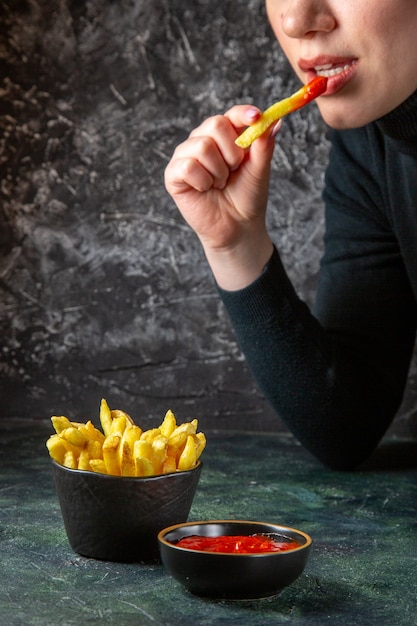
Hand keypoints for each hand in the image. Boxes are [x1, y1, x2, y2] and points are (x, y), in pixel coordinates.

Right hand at [164, 105, 278, 288]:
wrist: (237, 227)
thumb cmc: (247, 197)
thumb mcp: (260, 170)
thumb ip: (264, 145)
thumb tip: (275, 120)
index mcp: (225, 136)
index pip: (232, 115)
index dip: (242, 114)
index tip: (256, 117)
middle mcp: (203, 140)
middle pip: (215, 124)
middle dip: (232, 152)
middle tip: (234, 171)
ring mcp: (186, 156)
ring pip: (202, 146)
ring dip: (218, 171)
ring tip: (219, 184)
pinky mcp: (174, 174)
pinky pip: (188, 166)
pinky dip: (202, 181)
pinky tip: (205, 189)